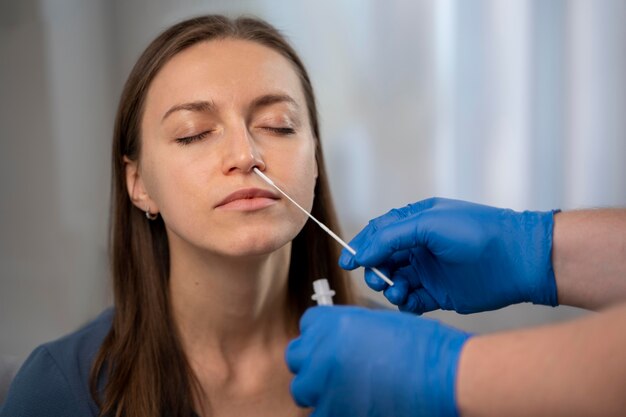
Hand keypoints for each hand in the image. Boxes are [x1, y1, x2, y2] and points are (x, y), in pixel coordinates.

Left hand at [286, 306, 469, 416]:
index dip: (320, 336)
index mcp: (332, 323)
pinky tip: (352, 406)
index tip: (328, 343)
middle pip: (296, 357)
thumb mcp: (378, 324)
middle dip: (313, 363)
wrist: (444, 376)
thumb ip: (348, 331)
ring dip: (319, 390)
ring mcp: (324, 384)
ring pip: (302, 389)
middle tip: (333, 370)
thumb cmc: (422, 348)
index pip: (307, 326)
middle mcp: (322, 351)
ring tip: (345, 391)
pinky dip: (331, 411)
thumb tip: (335, 341)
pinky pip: (318, 414)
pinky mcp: (334, 412)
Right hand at [339, 197, 558, 313]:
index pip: (379, 233)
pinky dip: (404, 304)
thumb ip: (390, 237)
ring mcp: (428, 271)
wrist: (517, 260)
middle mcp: (419, 246)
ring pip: (394, 281)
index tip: (348, 262)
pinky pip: (411, 301)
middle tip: (381, 278)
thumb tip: (359, 252)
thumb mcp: (428, 224)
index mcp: (415, 223)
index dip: (361, 247)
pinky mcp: (438, 293)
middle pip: (382, 260)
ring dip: (390, 287)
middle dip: (375, 270)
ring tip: (400, 291)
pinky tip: (410, 302)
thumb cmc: (476, 232)